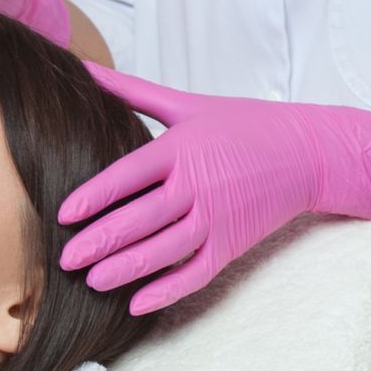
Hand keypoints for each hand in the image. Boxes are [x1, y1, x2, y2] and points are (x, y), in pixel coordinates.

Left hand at [57, 61, 370, 314]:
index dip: (95, 197)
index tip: (63, 214)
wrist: (307, 153)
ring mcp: (216, 217)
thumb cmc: (243, 124)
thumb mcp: (186, 103)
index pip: (128, 176)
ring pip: (165, 250)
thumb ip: (130, 90)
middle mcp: (197, 184)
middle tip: (65, 259)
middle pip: (141, 218)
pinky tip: (137, 304)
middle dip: (100, 241)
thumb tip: (83, 67)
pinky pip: (196, 273)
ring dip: (127, 268)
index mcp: (181, 148)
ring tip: (91, 282)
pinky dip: (168, 290)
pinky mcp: (232, 244)